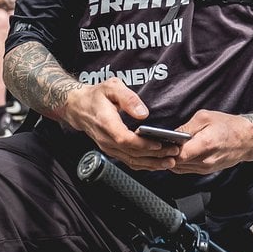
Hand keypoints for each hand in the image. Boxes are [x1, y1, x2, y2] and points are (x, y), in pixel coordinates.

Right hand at [61, 79, 180, 170]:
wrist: (78, 107)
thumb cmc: (96, 96)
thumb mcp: (111, 87)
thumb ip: (128, 98)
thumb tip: (144, 114)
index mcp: (106, 123)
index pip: (125, 139)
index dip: (143, 144)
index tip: (159, 144)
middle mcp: (106, 139)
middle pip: (132, 153)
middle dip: (155, 155)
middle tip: (174, 152)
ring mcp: (108, 147)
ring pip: (131, 161)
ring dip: (152, 163)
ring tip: (170, 161)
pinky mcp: (112, 150)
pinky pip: (129, 161)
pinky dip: (144, 164)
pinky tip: (157, 163)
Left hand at [167, 110, 252, 174]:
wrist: (248, 139)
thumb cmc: (229, 126)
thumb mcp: (205, 117)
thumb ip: (186, 127)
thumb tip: (171, 134)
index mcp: (205, 145)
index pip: (178, 155)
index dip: (166, 151)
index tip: (159, 143)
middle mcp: (205, 160)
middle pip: (177, 163)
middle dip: (166, 155)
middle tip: (158, 146)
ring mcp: (206, 168)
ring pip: (180, 168)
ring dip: (172, 160)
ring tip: (166, 149)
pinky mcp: (206, 171)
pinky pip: (187, 169)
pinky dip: (179, 163)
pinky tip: (176, 154)